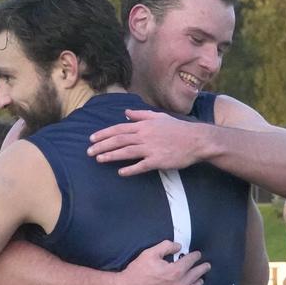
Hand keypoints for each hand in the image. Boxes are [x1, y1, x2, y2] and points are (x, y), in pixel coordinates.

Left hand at [87, 110, 208, 176]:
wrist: (196, 140)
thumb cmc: (177, 129)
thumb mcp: (159, 117)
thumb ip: (141, 115)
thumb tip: (125, 112)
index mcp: (144, 125)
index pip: (119, 128)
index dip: (104, 134)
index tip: (91, 139)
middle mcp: (145, 135)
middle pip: (119, 140)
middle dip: (102, 145)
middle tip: (89, 152)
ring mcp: (151, 148)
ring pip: (126, 152)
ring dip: (111, 155)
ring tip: (98, 159)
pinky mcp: (158, 161)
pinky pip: (141, 166)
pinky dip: (130, 169)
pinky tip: (120, 172)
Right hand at [114, 240, 209, 284]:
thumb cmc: (136, 272)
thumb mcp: (149, 253)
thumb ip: (166, 246)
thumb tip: (178, 246)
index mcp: (176, 271)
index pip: (191, 261)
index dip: (195, 256)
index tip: (197, 255)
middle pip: (196, 275)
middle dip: (202, 268)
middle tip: (206, 266)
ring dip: (199, 283)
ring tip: (200, 280)